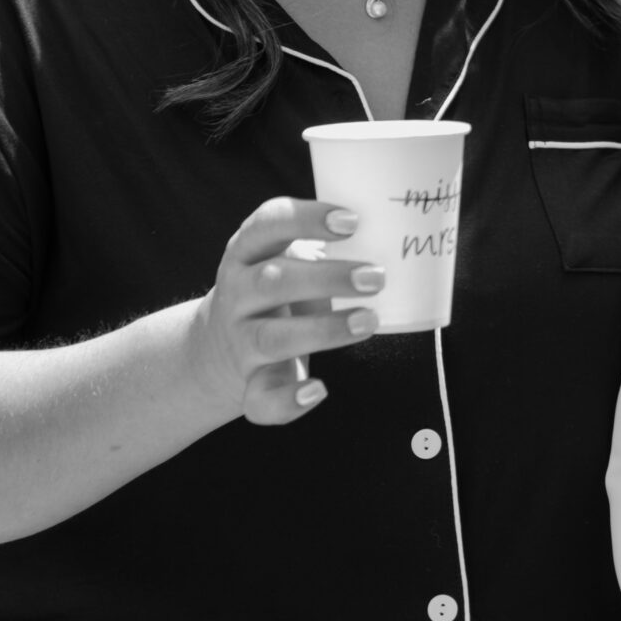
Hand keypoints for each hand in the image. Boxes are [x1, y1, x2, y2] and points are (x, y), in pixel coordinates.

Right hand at [184, 198, 382, 424]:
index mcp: (248, 252)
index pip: (268, 225)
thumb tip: (403, 234)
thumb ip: (328, 244)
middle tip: (378, 276)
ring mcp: (241, 340)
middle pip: (273, 281)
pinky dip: (287, 400)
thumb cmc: (278, 285)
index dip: (305, 219)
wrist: (217, 342)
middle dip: (326, 278)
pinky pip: (260, 398)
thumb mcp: (287, 255)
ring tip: (369, 321)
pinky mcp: (250, 382)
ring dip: (323, 330)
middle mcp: (238, 293)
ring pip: (272, 337)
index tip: (352, 221)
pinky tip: (318, 390)